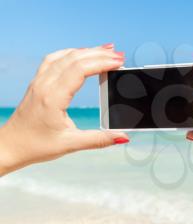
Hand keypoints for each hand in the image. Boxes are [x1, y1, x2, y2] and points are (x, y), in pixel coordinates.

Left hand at [0, 44, 128, 175]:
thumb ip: (99, 140)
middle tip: (119, 55)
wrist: (10, 146)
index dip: (101, 62)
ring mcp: (39, 81)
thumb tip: (122, 137)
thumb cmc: (36, 146)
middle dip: (99, 54)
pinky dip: (71, 53)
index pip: (79, 70)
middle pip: (74, 58)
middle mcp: (44, 85)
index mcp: (52, 98)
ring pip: (64, 55)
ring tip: (105, 50)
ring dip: (86, 51)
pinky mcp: (38, 82)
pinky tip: (82, 54)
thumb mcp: (70, 144)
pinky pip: (54, 59)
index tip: (118, 62)